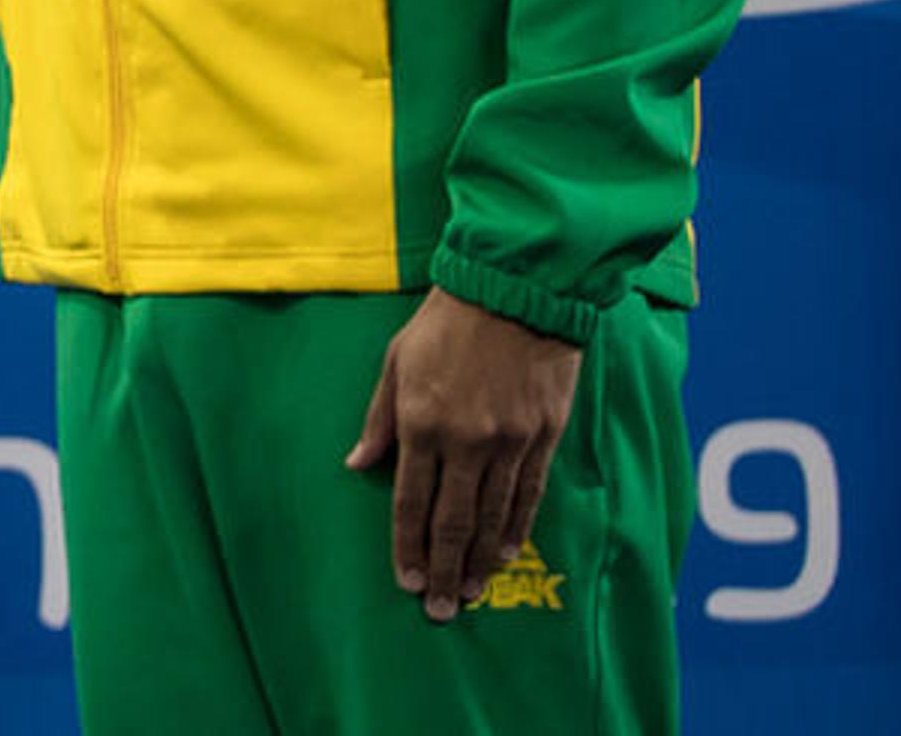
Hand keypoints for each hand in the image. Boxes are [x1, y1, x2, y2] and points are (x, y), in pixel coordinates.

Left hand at [346, 287, 583, 621]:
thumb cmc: (447, 323)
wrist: (517, 290)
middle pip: (452, 522)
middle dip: (443, 570)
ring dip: (479, 560)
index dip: (406, 547)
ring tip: (471, 592)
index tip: (406, 581)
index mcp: (421, 423)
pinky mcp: (544, 437)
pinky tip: (506, 554)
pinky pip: (528, 495)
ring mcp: (508, 442)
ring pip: (493, 517)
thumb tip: (357, 465)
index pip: (410, 502)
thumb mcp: (396, 361)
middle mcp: (465, 441)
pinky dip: (516, 529)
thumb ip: (379, 420)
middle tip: (440, 610)